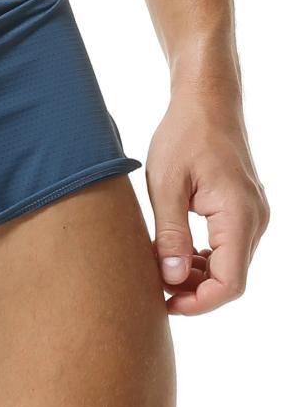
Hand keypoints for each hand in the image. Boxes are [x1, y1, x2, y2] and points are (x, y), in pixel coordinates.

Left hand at [146, 85, 268, 314]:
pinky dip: (203, 257)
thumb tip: (170, 278)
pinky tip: (174, 252)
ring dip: (197, 275)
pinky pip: (228, 246)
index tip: (165, 303)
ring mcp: (252, 215)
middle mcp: (253, 220)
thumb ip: (170, 233)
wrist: (207, 102)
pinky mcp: (242, 209)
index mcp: (237, 215)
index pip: (230, 282)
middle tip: (153, 287)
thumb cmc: (183, 136)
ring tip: (158, 268)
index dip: (199, 302)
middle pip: (231, 278)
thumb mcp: (165, 185)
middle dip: (194, 291)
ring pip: (230, 264)